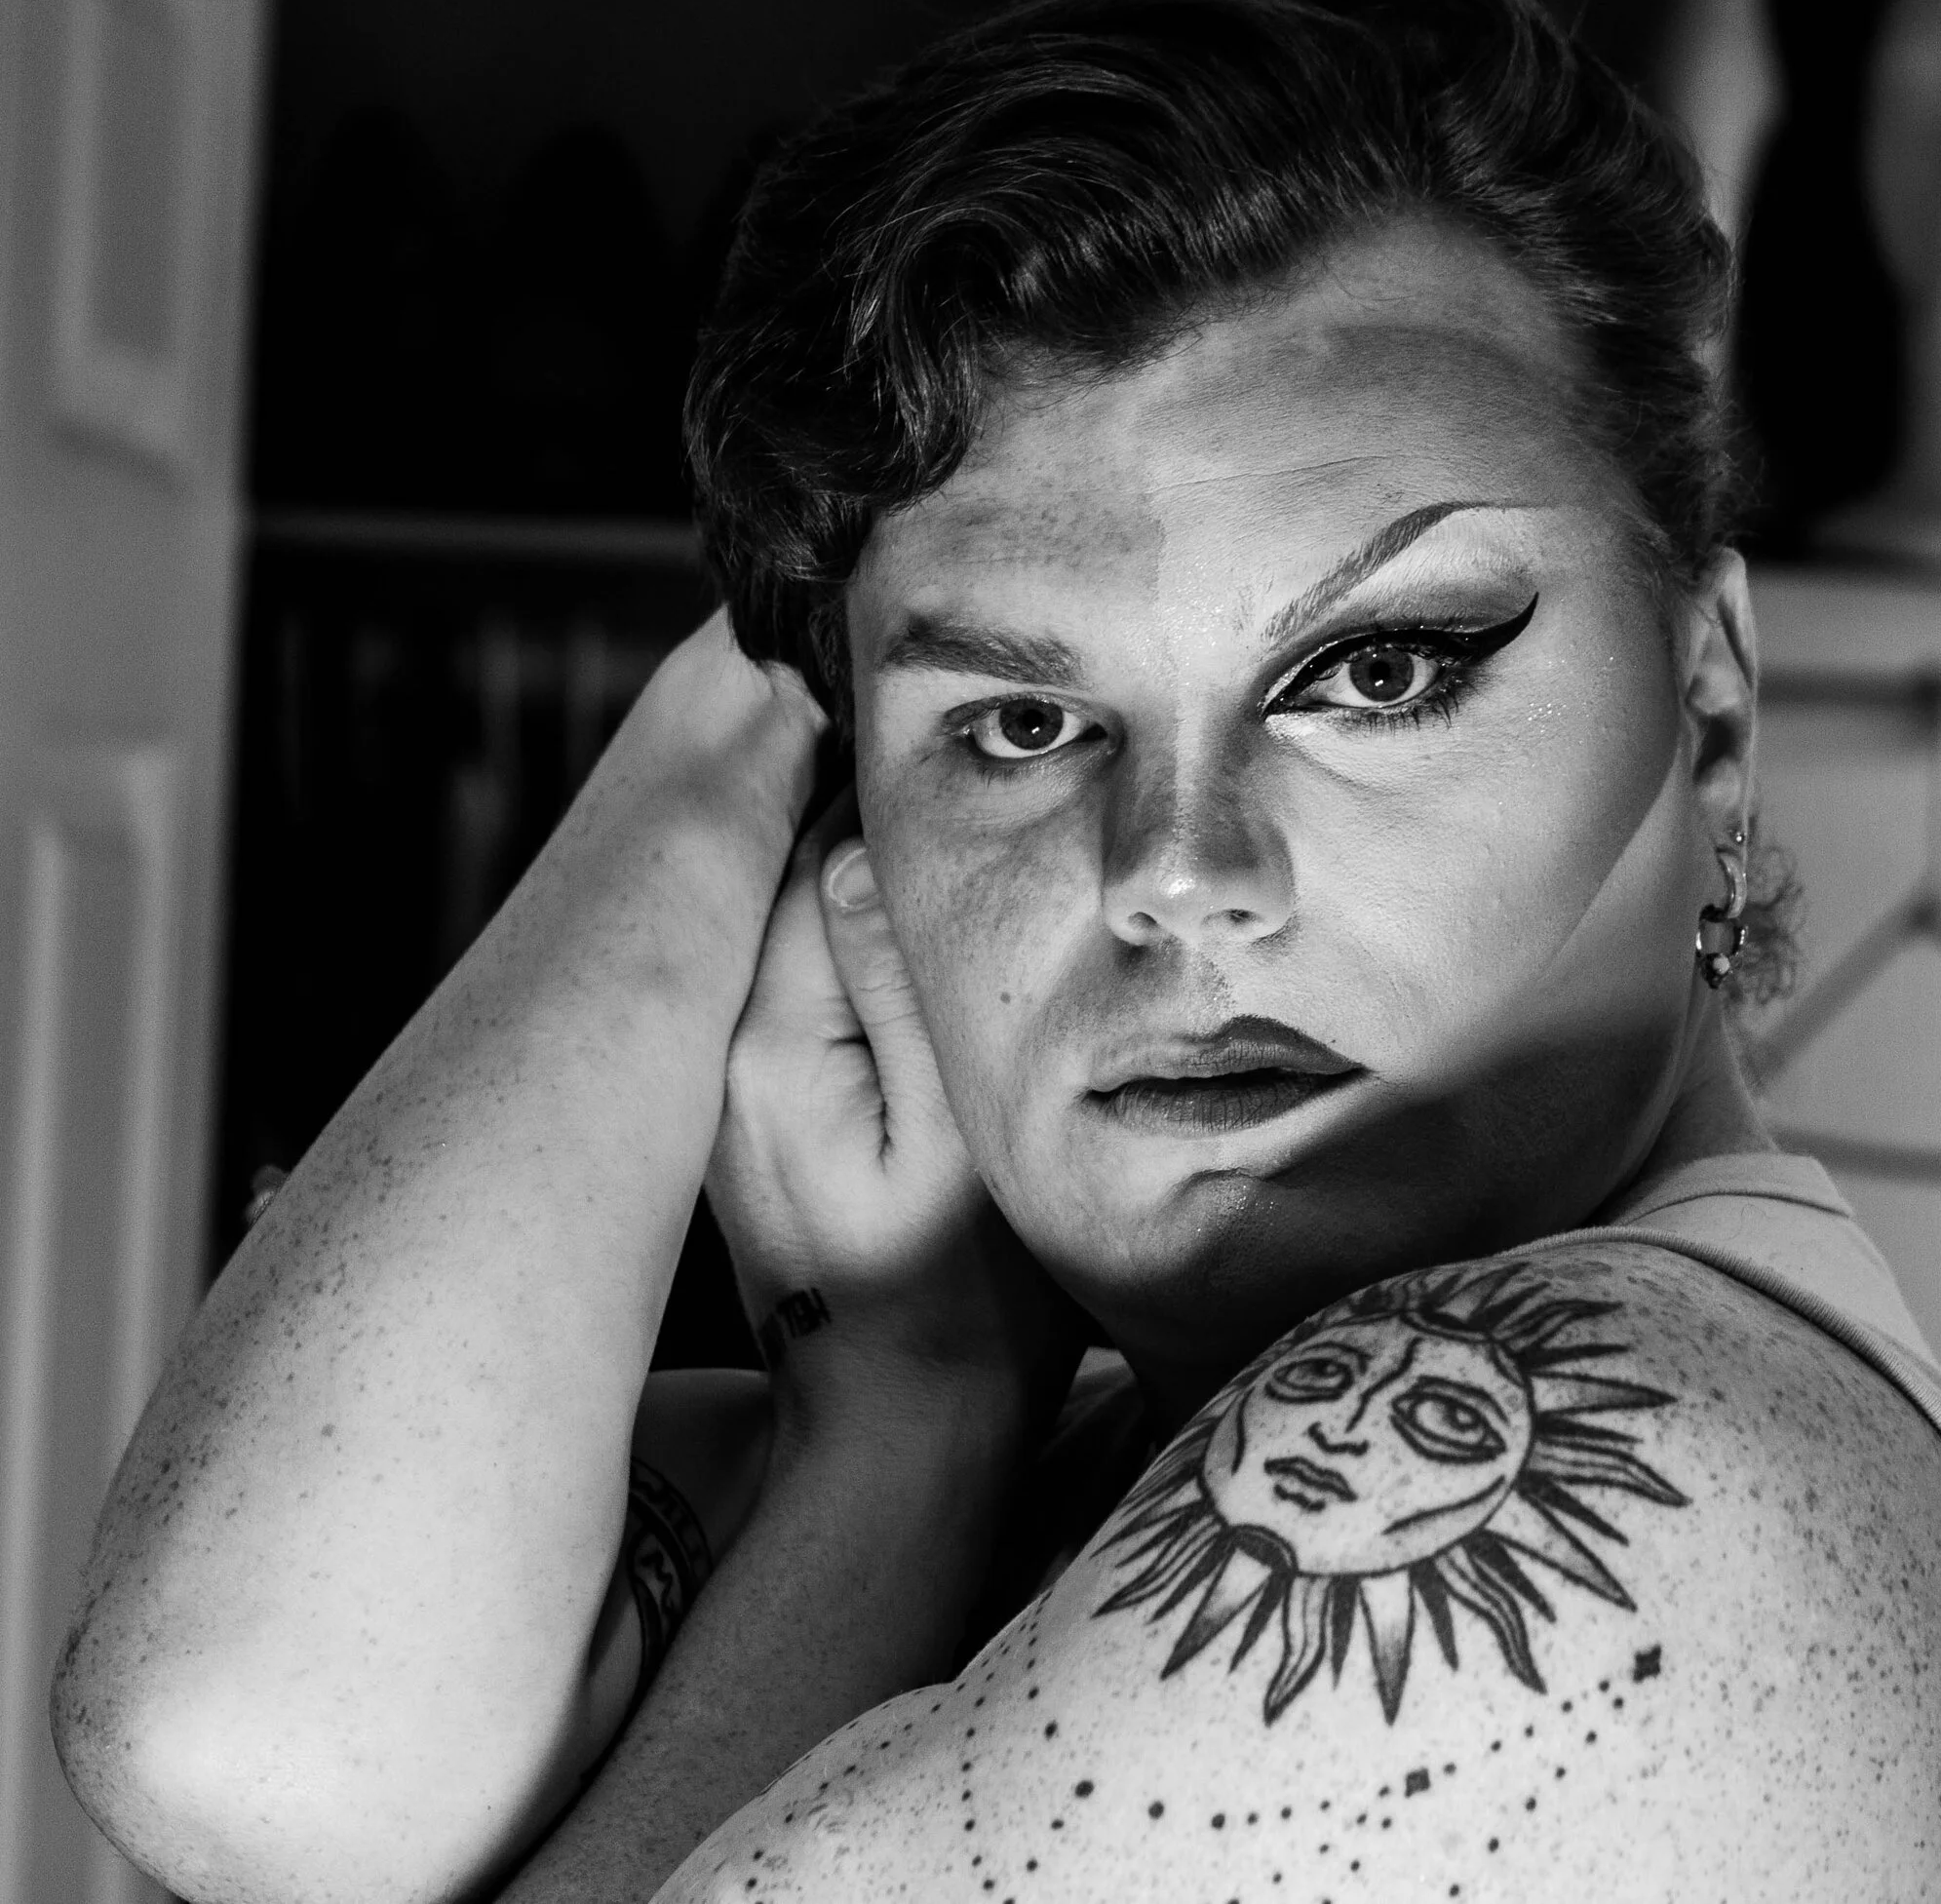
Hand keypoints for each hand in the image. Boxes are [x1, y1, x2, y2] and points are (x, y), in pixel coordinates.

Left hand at [707, 772, 1082, 1411]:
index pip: (806, 854)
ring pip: (783, 931)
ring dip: (855, 893)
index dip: (885, 798)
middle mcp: (716, 1050)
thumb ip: (897, 985)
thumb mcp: (958, 1136)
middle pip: (776, 879)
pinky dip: (842, 956)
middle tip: (964, 796)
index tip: (966, 763)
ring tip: (951, 865)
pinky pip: (789, 989)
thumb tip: (855, 840)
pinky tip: (907, 957)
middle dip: (859, 831)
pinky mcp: (747, 1112)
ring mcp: (721, 1084)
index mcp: (768, 1042)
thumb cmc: (967, 1298)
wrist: (906, 1433)